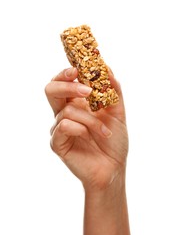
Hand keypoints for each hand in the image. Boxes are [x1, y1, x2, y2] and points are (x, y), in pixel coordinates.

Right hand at [45, 67, 127, 190]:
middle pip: (51, 90)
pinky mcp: (57, 143)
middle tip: (86, 90)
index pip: (63, 82)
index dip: (66, 72)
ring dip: (89, 119)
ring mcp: (59, 129)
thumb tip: (106, 67)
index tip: (78, 68)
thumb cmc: (114, 142)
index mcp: (77, 104)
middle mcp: (65, 114)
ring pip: (65, 111)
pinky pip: (63, 127)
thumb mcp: (118, 113)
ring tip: (104, 131)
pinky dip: (80, 128)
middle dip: (66, 84)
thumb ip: (113, 90)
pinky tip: (89, 137)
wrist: (114, 168)